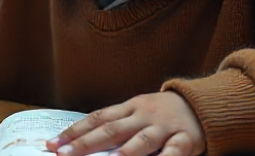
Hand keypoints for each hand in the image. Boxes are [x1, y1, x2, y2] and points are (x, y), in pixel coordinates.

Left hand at [47, 91, 204, 155]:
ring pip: (141, 140)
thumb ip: (117, 125)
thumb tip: (82, 141)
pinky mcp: (185, 140)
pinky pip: (173, 152)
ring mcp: (163, 127)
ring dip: (123, 152)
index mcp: (129, 107)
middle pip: (111, 129)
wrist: (200, 104)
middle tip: (64, 154)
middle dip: (85, 143)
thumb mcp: (137, 113)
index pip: (97, 119)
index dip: (75, 131)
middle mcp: (142, 115)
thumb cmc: (161, 114)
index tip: (54, 144)